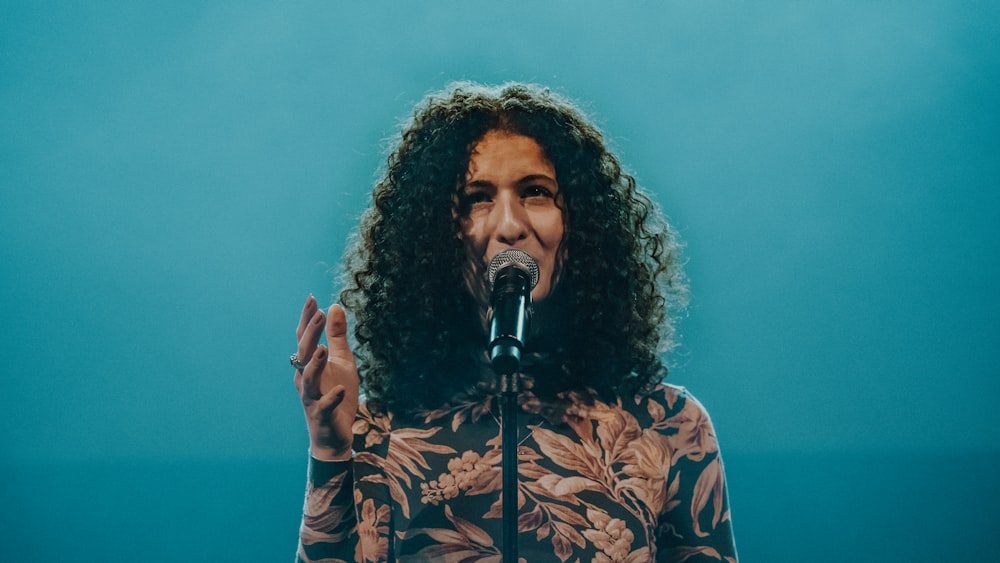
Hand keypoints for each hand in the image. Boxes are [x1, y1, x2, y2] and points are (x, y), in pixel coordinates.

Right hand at [293, 296, 358, 460]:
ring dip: (315, 365)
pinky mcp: (323, 415)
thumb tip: (334, 306)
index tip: (312, 298)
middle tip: (319, 314)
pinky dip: (332, 398)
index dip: (307, 319)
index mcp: (309, 365)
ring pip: (309, 380)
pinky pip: (325, 406)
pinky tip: (340, 389)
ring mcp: (312, 398)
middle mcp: (305, 379)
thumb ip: (337, 336)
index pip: (305, 338)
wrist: (334, 434)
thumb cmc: (337, 394)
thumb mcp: (342, 361)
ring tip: (323, 349)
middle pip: (304, 354)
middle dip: (310, 334)